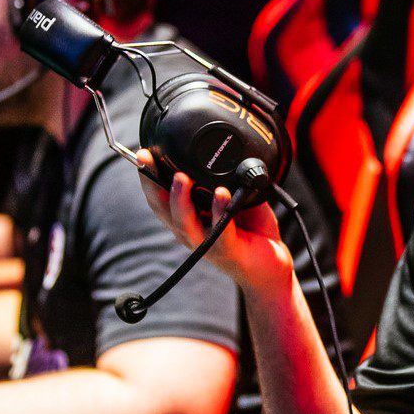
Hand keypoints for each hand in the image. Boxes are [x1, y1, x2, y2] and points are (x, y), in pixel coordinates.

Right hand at [135, 151, 296, 293]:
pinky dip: (219, 210)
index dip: (147, 176)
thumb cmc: (249, 230)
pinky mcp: (227, 251)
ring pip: (183, 222)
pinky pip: (220, 230)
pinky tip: (221, 194)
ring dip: (179, 199)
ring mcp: (205, 243)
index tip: (143, 153)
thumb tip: (223, 150)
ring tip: (181, 177)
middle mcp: (190, 231)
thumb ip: (224, 179)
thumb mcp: (233, 198)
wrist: (271, 264)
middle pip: (161, 208)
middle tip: (149, 160)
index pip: (159, 196)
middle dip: (152, 183)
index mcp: (187, 217)